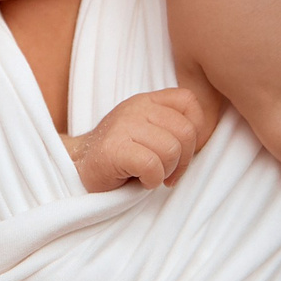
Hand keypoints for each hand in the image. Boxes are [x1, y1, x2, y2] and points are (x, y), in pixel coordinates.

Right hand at [67, 88, 210, 192]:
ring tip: (150, 175)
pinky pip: (152, 165)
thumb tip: (204, 138)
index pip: (189, 101)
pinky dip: (151, 180)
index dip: (196, 130)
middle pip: (186, 132)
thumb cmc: (119, 157)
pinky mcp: (113, 148)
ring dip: (166, 171)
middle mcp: (135, 107)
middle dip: (183, 160)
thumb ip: (172, 127)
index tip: (182, 151)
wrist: (76, 168)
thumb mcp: (148, 131)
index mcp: (147, 100)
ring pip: (171, 150)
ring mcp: (123, 126)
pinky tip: (139, 180)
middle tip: (167, 172)